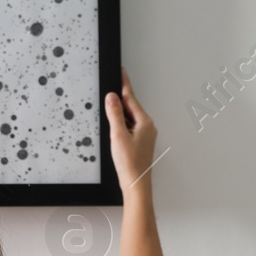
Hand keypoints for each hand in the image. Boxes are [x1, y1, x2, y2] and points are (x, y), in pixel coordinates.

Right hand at [105, 67, 156, 192]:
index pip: (131, 98)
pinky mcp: (140, 142)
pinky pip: (130, 126)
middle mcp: (147, 127)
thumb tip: (111, 97)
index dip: (124, 84)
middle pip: (131, 106)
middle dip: (120, 98)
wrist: (136, 184)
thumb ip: (115, 114)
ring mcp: (144, 135)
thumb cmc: (130, 163)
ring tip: (108, 106)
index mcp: (144, 122)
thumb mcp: (118, 135)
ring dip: (119, 112)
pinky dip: (121, 122)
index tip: (121, 72)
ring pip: (130, 117)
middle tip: (110, 84)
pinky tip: (113, 125)